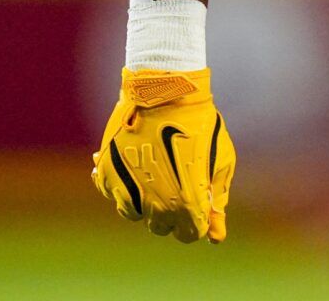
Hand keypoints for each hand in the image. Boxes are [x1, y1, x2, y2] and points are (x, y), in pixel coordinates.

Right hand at [92, 68, 235, 243]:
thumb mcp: (221, 161)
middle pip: (161, 227)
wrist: (164, 92)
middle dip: (171, 211)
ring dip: (146, 200)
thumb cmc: (199, 124)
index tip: (198, 201)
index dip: (197, 219)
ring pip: (135, 215)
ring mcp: (128, 192)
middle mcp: (156, 205)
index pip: (190, 234)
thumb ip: (217, 199)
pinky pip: (114, 195)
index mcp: (187, 205)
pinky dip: (123, 185)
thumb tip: (216, 235)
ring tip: (156, 170)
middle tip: (177, 180)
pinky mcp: (107, 177)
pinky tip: (135, 163)